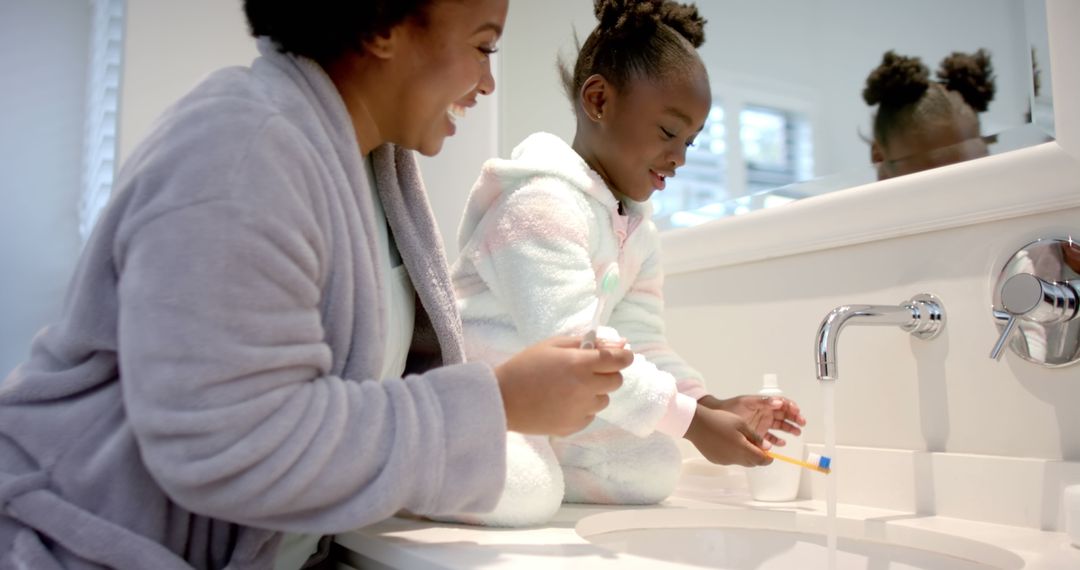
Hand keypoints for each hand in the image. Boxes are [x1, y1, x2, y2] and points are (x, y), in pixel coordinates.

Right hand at [495, 336, 631, 435]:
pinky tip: (560, 403)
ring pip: (603, 400)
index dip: (623, 356)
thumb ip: (586, 342)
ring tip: (568, 389)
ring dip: (593, 392)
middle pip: (615, 381)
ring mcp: (580, 411)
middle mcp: (585, 389)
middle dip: (606, 373)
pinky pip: (589, 415)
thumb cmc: (525, 366)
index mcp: (580, 365)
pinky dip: (581, 408)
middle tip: (585, 371)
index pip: (619, 360)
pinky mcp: (573, 427)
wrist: (501, 399)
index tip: (622, 355)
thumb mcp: (553, 345)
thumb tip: (618, 343)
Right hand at [684, 406, 770, 466]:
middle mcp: (734, 459)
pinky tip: (728, 442)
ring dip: (746, 455)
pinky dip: (734, 454)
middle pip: (752, 463)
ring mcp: (724, 461)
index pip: (761, 460)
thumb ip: (756, 437)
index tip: (771, 455)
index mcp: (742, 449)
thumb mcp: (741, 424)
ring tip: (741, 441)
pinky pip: (730, 460)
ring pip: (741, 461)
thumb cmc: (719, 420)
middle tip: (758, 446)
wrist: (696, 423)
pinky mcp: (716, 460)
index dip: (768, 459)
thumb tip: (767, 447)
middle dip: (757, 457)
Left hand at [698, 394, 804, 447]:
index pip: (781, 403)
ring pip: (781, 426)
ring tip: (796, 432)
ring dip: (790, 429)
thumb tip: (778, 402)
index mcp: (764, 403)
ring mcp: (763, 423)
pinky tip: (781, 443)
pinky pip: (771, 437)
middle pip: (784, 415)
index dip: (791, 406)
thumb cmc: (731, 407)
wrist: (717, 416)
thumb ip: (762, 402)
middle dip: (794, 418)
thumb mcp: (746, 403)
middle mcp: (765, 413)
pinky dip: (777, 440)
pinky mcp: (759, 433)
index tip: (796, 411)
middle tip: (801, 423)